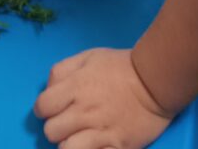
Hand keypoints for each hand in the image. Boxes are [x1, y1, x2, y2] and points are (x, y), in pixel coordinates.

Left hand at [35, 48, 172, 148]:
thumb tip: (49, 90)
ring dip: (67, 145)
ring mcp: (101, 132)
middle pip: (51, 131)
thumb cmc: (119, 67)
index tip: (51, 108)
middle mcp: (84, 111)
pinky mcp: (117, 148)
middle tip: (66, 123)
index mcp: (75, 87)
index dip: (43, 108)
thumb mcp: (87, 57)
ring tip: (76, 139)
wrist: (154, 83)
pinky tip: (92, 146)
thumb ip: (62, 71)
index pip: (42, 106)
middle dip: (55, 127)